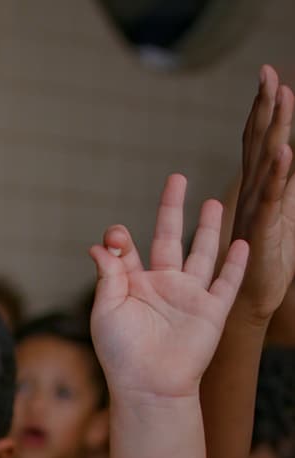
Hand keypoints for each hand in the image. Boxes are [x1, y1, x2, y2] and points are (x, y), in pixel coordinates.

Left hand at [89, 175, 248, 399]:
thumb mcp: (107, 310)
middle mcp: (162, 287)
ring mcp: (189, 297)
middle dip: (172, 209)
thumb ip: (108, 275)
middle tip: (177, 179)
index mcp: (133, 287)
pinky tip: (242, 242)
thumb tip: (100, 245)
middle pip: (169, 239)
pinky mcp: (211, 311)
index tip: (115, 236)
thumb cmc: (121, 354)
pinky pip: (227, 282)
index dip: (119, 240)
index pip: (127, 253)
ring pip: (202, 254)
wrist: (149, 386)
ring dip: (208, 229)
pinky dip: (236, 263)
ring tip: (213, 202)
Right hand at [231, 66, 294, 324]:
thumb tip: (291, 160)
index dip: (261, 110)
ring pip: (265, 162)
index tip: (268, 78)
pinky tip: (286, 152)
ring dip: (275, 129)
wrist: (248, 304)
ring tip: (282, 96)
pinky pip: (272, 199)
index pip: (257, 143)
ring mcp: (255, 211)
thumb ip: (286, 188)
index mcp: (254, 190)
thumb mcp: (281, 216)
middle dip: (264, 107)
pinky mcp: (263, 230)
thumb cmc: (261, 264)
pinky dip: (279, 175)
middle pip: (258, 143)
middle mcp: (250, 195)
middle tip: (268, 73)